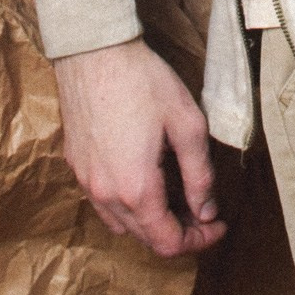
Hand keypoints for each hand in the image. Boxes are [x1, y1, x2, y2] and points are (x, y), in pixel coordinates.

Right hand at [53, 38, 225, 256]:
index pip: (168, 242)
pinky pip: (103, 202)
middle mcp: (106, 194)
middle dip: (179, 231)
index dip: (199, 240)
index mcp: (136, 188)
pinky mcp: (76, 165)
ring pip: (122, 224)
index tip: (218, 223)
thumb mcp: (187, 124)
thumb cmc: (142, 81)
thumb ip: (200, 174)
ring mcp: (86, 181)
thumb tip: (206, 211)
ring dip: (151, 221)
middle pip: (145, 238)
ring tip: (177, 196)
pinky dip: (128, 204)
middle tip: (204, 209)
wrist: (93, 51)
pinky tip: (144, 179)